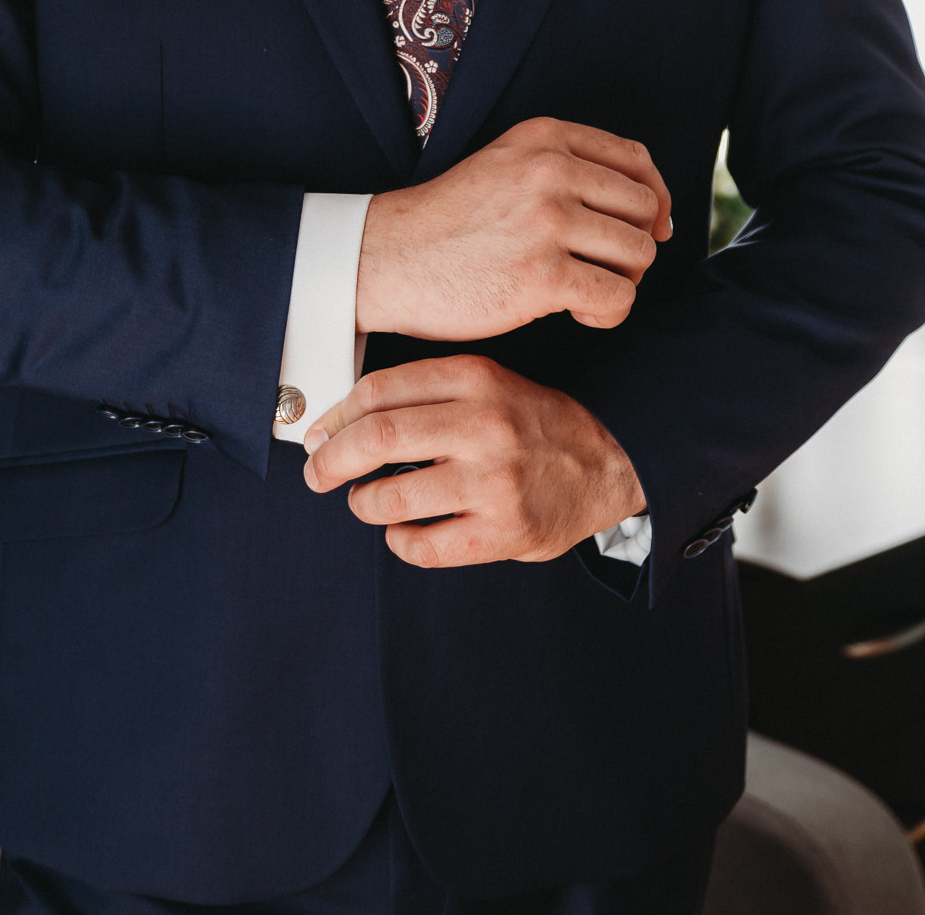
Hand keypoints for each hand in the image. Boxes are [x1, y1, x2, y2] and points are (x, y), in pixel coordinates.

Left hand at [303, 355, 645, 566]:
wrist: (608, 460)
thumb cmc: (529, 422)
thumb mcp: (487, 383)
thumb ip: (424, 391)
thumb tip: (337, 420)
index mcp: (476, 378)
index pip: (379, 390)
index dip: (335, 415)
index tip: (319, 433)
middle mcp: (485, 425)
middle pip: (377, 438)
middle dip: (330, 461)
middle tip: (317, 474)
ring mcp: (496, 482)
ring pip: (392, 499)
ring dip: (363, 504)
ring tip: (364, 502)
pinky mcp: (505, 532)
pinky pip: (424, 547)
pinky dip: (399, 541)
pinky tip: (402, 531)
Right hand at [354, 117, 670, 338]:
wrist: (388, 258)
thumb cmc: (451, 222)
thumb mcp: (508, 165)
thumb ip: (570, 170)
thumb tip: (659, 213)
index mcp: (544, 138)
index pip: (636, 160)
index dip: (654, 199)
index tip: (645, 228)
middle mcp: (550, 170)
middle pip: (645, 208)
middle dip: (635, 245)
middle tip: (602, 268)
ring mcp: (546, 221)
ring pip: (639, 253)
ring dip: (622, 281)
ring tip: (585, 290)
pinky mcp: (541, 275)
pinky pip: (617, 297)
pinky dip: (608, 313)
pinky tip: (577, 312)